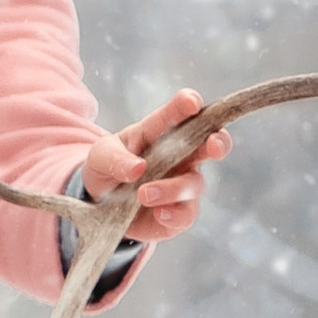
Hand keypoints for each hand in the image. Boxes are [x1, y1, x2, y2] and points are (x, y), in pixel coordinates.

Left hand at [82, 89, 232, 244]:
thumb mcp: (100, 157)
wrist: (98, 205)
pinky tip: (159, 214)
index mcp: (159, 132)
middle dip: (219, 142)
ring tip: (143, 194)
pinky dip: (174, 215)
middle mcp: (180, 156)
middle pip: (212, 143)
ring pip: (194, 183)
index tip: (191, 102)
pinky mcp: (178, 213)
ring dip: (172, 189)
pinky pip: (186, 215)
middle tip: (214, 145)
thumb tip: (137, 168)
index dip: (188, 104)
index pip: (177, 113)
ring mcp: (182, 184)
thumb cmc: (105, 169)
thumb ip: (116, 159)